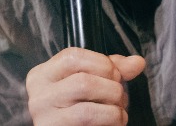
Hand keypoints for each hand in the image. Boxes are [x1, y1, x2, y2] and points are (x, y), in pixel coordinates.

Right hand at [26, 47, 145, 124]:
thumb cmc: (77, 109)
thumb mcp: (87, 83)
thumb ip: (109, 70)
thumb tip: (137, 62)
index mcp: (42, 76)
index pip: (72, 56)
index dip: (102, 63)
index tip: (115, 74)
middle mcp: (39, 97)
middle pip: (83, 82)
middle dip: (112, 89)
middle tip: (119, 97)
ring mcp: (46, 120)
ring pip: (87, 109)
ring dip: (114, 110)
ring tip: (118, 113)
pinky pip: (90, 124)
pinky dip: (111, 122)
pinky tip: (113, 123)